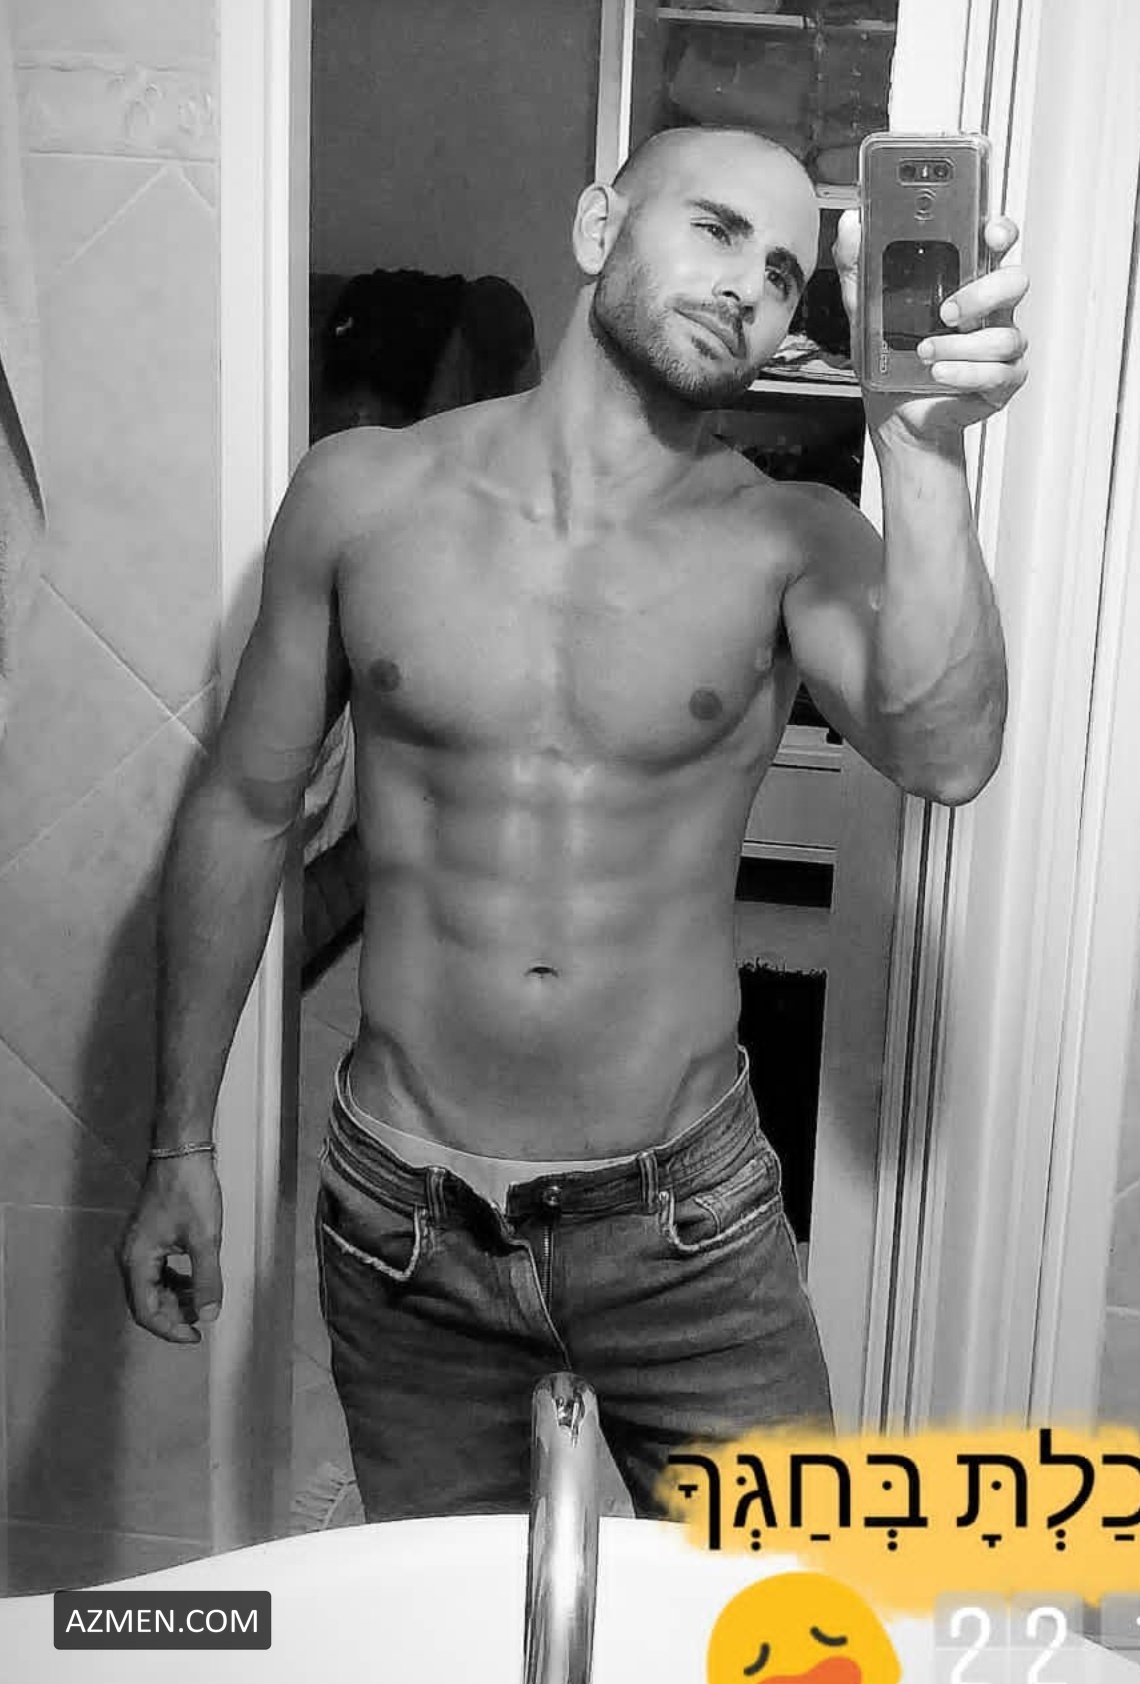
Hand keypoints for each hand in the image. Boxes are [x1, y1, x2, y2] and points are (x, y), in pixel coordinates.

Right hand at [117, 1155, 222, 1343]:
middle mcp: (129, 1256)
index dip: (170, 1329)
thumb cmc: (190, 1190)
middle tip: (202, 1318)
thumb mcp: (205, 1238)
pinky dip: (174, 1281)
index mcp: (136, 1260)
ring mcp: (136, 1246)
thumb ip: (206, 1280)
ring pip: (151, 1287)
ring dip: (174, 1299)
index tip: (196, 1337)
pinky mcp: (147, 1237)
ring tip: (201, 1299)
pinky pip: (156, 1271)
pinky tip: (194, 1279)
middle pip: (145, 1302)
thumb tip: (208, 1316)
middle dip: (173, 1315)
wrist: (181, 1152)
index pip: (145, 1311)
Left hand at [834, 207, 1029, 442]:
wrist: (894, 416)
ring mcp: (1000, 345)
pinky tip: (939, 374)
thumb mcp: (865, 311)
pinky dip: (965, 373)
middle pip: (1014, 282)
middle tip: (946, 311)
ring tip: (925, 353)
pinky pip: (999, 372)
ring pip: (1005, 334)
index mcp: (965, 281)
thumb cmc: (891, 361)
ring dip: (960, 345)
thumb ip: (857, 267)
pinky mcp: (1002, 380)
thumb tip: (851, 226)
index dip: (1000, 233)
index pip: (996, 245)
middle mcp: (990, 309)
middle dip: (983, 293)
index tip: (988, 232)